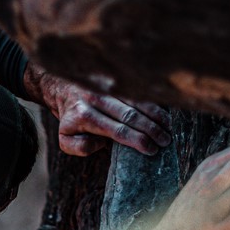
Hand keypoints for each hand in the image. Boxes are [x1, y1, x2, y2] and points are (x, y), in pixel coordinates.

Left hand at [25, 63, 171, 156]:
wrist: (60, 88)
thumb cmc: (68, 120)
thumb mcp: (65, 139)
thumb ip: (81, 147)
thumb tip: (102, 144)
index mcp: (85, 116)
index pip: (117, 130)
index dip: (136, 140)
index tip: (151, 150)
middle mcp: (97, 99)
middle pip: (130, 116)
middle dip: (151, 130)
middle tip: (165, 142)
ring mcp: (106, 87)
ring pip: (136, 102)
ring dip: (155, 115)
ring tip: (168, 129)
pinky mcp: (114, 80)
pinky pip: (136, 92)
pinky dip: (151, 103)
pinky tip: (164, 114)